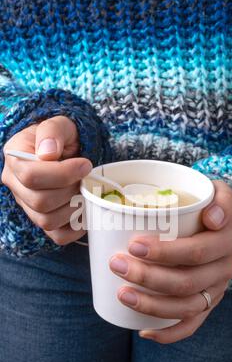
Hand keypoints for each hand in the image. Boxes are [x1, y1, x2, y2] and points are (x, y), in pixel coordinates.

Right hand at [2, 116, 91, 244]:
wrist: (67, 151)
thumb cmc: (62, 138)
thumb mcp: (60, 124)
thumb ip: (53, 131)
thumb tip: (48, 153)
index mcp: (15, 159)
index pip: (31, 176)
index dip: (63, 173)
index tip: (85, 164)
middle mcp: (16, 186)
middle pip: (40, 202)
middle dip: (70, 190)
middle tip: (85, 178)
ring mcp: (28, 207)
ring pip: (48, 221)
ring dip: (74, 207)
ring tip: (84, 191)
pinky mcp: (44, 222)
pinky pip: (58, 236)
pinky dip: (76, 228)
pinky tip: (85, 210)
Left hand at [109, 181, 231, 343]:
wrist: (221, 221)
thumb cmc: (208, 204)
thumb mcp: (218, 191)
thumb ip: (219, 198)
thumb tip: (211, 217)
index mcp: (227, 239)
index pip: (197, 251)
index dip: (165, 253)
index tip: (133, 244)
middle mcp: (225, 268)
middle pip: (186, 281)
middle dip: (147, 277)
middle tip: (117, 263)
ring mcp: (216, 289)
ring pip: (186, 306)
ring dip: (151, 305)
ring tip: (122, 294)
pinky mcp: (208, 303)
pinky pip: (192, 325)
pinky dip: (169, 333)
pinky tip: (144, 331)